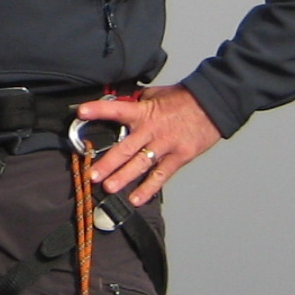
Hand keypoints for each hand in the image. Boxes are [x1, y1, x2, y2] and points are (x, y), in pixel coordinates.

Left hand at [74, 85, 220, 206]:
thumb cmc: (184, 99)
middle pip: (125, 148)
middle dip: (107, 163)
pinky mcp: (179, 157)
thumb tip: (117, 104)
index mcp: (144, 111)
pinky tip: (136, 199)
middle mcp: (152, 130)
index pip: (117, 109)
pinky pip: (161, 176)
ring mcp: (166, 145)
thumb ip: (136, 102)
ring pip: (140, 165)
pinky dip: (148, 189)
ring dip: (123, 177)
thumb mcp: (156, 94)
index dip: (98, 110)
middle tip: (92, 174)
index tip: (81, 113)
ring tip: (108, 188)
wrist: (213, 105)